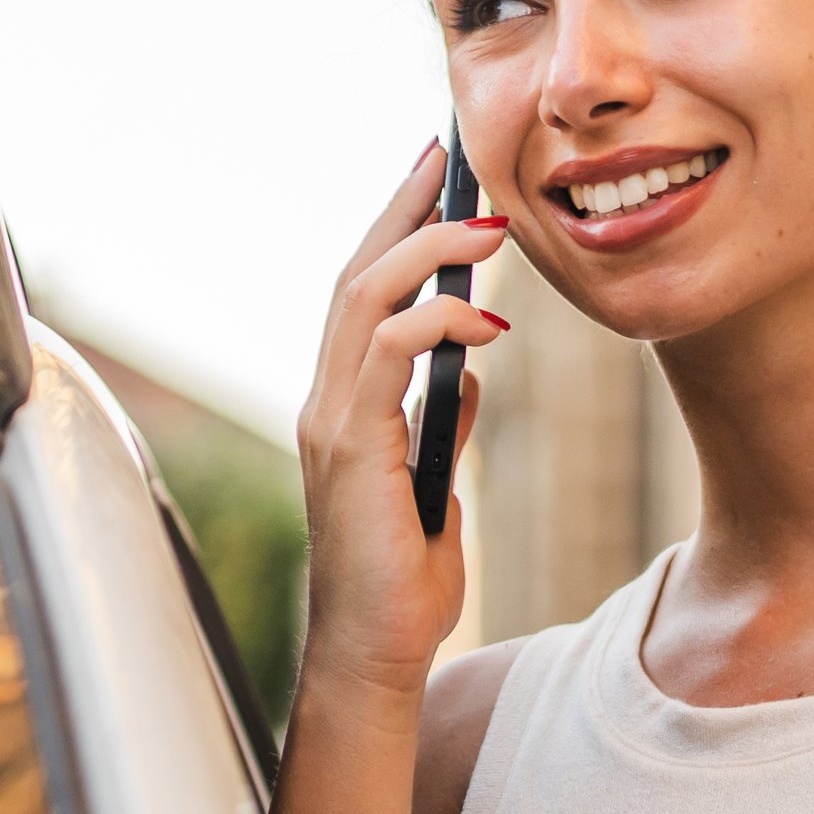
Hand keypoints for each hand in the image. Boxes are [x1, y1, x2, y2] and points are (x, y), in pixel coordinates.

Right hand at [295, 141, 510, 703]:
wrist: (375, 654)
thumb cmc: (403, 584)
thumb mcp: (437, 488)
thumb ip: (440, 426)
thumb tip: (466, 374)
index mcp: (342, 407)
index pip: (360, 294)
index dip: (395, 228)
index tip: (437, 177)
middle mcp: (324, 402)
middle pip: (355, 275)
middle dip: (405, 210)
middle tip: (451, 159)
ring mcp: (330, 422)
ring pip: (363, 299)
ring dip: (429, 253)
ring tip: (489, 231)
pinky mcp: (350, 447)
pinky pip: (385, 354)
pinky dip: (435, 321)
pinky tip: (486, 321)